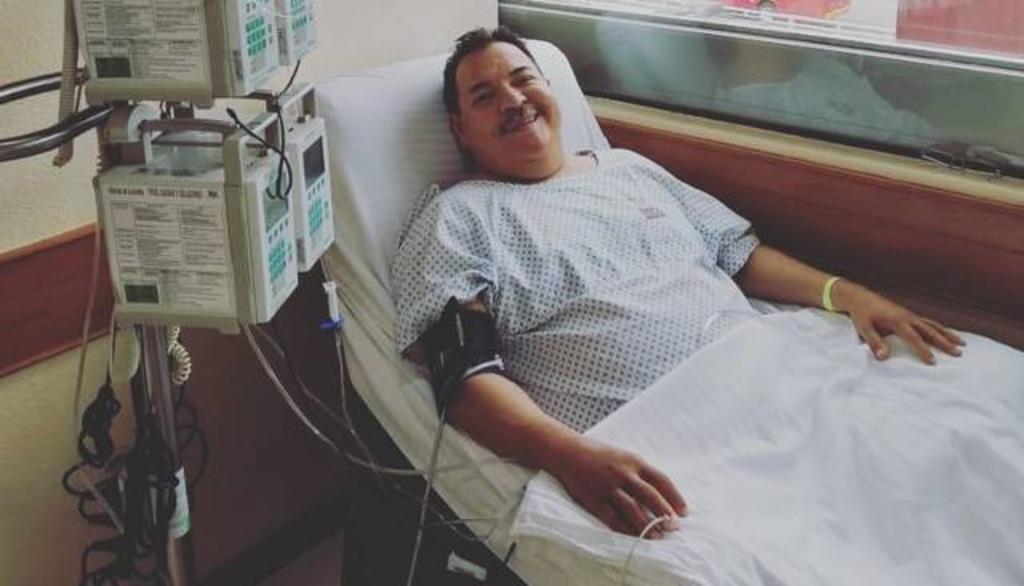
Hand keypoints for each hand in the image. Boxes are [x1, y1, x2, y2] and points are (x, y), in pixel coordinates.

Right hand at [546, 437, 686, 538]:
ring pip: (632, 509)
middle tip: (674, 528)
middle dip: (664, 513)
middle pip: (650, 496)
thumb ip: (640, 473)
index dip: (675, 497)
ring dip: (646, 524)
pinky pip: (611, 517)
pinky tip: (632, 536)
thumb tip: (661, 494)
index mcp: (634, 461)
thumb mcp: (624, 457)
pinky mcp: (593, 498)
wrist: (567, 451)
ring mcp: (608, 486)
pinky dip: (623, 528)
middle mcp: (623, 474)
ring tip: (656, 536)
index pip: (661, 480)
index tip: (685, 512)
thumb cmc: (600, 455)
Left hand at [833, 281, 965, 364]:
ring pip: (933, 324)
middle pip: (930, 330)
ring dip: (948, 334)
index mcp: (897, 321)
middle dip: (945, 342)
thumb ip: (873, 342)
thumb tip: (884, 357)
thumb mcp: (863, 328)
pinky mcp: (909, 315)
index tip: (933, 362)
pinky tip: (947, 335)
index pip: (914, 337)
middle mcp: (907, 317)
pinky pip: (928, 322)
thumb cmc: (861, 314)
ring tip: (962, 344)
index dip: (923, 350)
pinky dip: (940, 328)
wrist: (860, 297)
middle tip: (959, 353)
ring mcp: (910, 315)